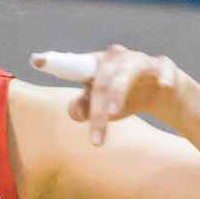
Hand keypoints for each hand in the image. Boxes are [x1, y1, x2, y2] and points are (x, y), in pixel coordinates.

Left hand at [31, 45, 182, 145]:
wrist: (163, 94)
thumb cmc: (122, 99)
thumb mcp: (100, 109)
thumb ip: (83, 109)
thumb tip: (77, 111)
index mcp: (94, 66)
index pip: (72, 64)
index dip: (53, 61)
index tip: (35, 60)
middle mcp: (115, 58)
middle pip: (99, 82)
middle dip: (97, 111)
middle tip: (95, 141)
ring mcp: (140, 60)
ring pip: (125, 74)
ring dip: (119, 92)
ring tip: (114, 113)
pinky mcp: (164, 66)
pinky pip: (163, 68)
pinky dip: (163, 76)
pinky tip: (163, 86)